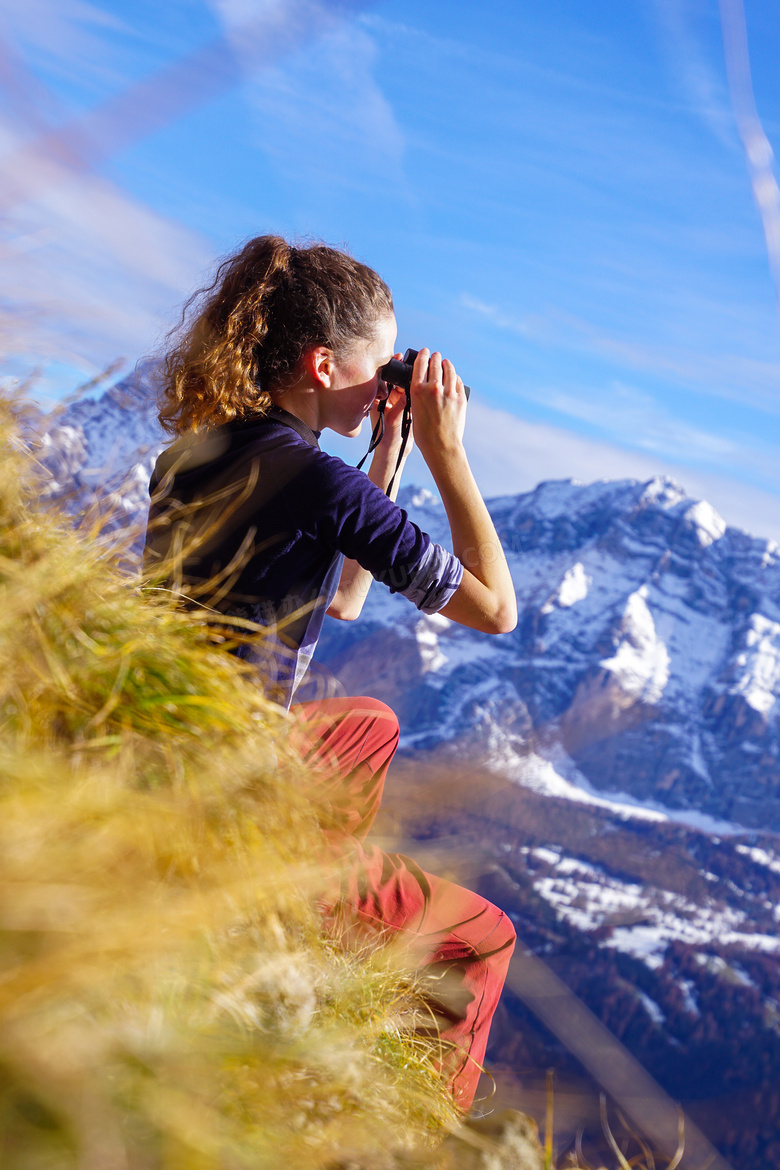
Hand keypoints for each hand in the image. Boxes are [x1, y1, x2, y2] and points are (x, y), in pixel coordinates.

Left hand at [370, 353, 413, 458]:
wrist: (394, 452)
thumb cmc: (388, 437)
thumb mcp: (393, 419)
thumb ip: (400, 405)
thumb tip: (407, 391)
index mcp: (381, 399)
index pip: (386, 378)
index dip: (392, 367)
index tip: (398, 357)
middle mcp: (389, 400)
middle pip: (397, 380)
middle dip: (405, 371)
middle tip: (413, 360)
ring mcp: (398, 404)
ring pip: (406, 387)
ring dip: (413, 380)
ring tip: (422, 369)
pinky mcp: (407, 409)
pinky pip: (413, 396)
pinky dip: (418, 391)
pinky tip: (426, 383)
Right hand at [408, 348, 466, 466]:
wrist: (441, 446)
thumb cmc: (424, 433)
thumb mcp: (413, 410)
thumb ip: (417, 395)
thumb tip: (422, 384)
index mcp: (417, 390)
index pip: (420, 364)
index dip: (423, 355)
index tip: (425, 352)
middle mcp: (433, 388)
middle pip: (435, 363)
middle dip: (435, 357)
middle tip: (435, 355)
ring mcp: (449, 392)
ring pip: (449, 370)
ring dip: (446, 364)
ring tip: (445, 362)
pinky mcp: (460, 398)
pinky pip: (457, 381)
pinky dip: (454, 377)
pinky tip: (453, 376)